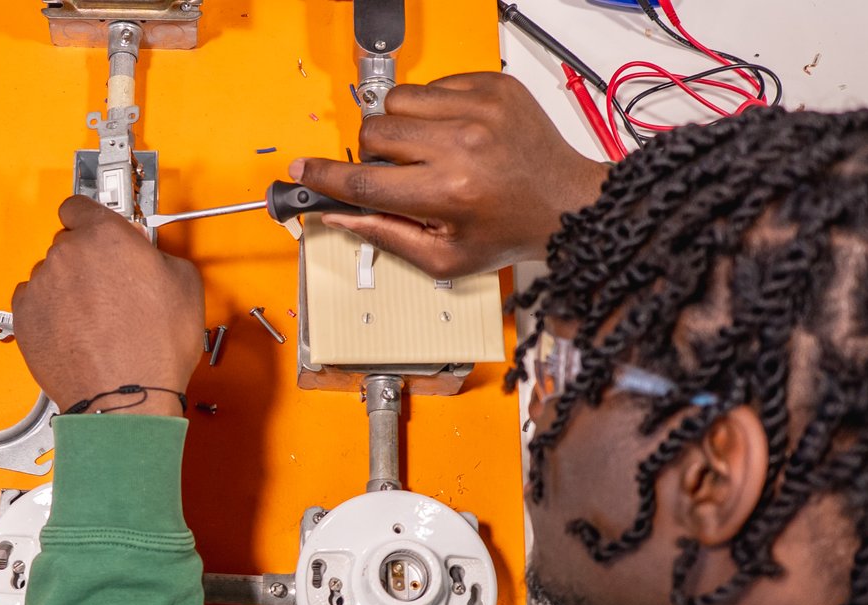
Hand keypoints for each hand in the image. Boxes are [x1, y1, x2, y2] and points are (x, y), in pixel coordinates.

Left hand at [12, 196, 205, 414]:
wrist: (124, 398)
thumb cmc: (155, 349)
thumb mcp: (185, 284)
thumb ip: (158, 255)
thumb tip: (149, 255)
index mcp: (106, 235)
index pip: (79, 205)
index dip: (89, 219)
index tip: (95, 229)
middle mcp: (67, 253)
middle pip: (68, 243)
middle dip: (86, 260)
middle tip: (109, 288)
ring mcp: (42, 285)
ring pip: (51, 274)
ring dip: (67, 288)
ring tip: (94, 319)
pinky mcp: (24, 316)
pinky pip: (33, 302)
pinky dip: (48, 312)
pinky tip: (73, 331)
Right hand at [290, 72, 609, 277]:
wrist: (566, 201)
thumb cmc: (508, 230)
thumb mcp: (445, 257)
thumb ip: (385, 236)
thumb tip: (337, 216)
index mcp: (450, 193)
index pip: (366, 182)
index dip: (325, 178)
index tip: (301, 171)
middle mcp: (464, 145)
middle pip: (374, 134)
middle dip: (373, 154)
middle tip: (398, 173)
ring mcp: (480, 109)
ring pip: (397, 100)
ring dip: (399, 127)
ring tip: (425, 149)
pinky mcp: (491, 86)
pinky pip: (432, 85)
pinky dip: (431, 109)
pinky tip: (453, 132)